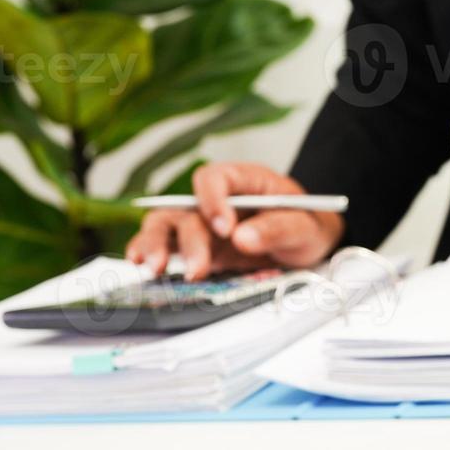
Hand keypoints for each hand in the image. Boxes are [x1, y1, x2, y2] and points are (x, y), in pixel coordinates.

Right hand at [126, 163, 345, 280]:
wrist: (308, 243)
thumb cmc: (306, 224)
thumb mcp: (304, 226)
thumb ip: (277, 229)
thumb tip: (241, 237)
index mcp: (244, 181)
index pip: (214, 179)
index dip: (213, 201)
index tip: (226, 230)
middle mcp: (216, 199)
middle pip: (186, 209)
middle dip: (189, 240)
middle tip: (197, 270)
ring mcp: (203, 223)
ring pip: (165, 224)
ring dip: (156, 244)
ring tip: (156, 269)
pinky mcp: (196, 246)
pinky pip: (166, 245)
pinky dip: (149, 252)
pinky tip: (142, 265)